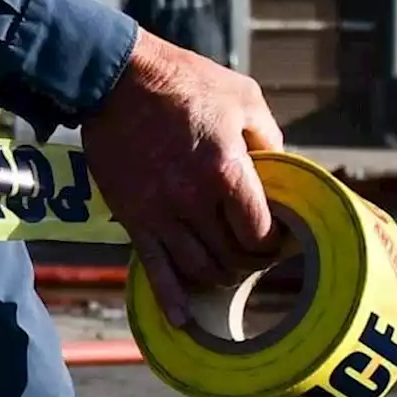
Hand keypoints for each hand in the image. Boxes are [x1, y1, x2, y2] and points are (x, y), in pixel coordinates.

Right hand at [80, 29, 284, 326]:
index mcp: (227, 170)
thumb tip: (281, 170)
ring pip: (197, 268)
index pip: (259, 233)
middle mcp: (193, 199)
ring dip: (216, 276)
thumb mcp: (243, 96)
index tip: (275, 237)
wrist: (115, 77)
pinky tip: (182, 319)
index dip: (273, 242)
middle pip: (231, 257)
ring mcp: (160, 211)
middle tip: (252, 255)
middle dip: (247, 262)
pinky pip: (153, 267)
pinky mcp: (133, 215)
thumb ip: (268, 138)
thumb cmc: (183, 81)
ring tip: (224, 269)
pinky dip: (169, 298)